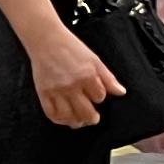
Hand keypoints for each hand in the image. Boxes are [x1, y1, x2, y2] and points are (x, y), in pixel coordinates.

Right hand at [21, 12, 115, 128]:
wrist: (47, 41)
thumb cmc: (71, 48)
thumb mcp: (95, 60)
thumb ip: (108, 78)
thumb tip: (121, 92)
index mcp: (87, 76)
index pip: (99, 97)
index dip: (100, 98)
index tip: (98, 97)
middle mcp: (72, 86)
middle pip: (85, 111)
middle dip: (91, 118)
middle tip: (93, 119)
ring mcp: (56, 91)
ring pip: (68, 116)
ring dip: (76, 122)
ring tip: (80, 122)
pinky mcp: (43, 93)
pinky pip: (51, 113)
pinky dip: (59, 120)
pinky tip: (65, 119)